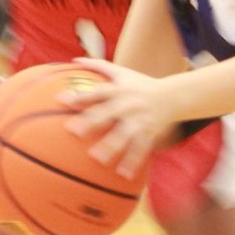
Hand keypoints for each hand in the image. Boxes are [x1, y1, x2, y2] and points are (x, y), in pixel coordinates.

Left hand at [61, 59, 172, 178]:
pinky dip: (133, 161)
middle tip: (73, 132)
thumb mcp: (122, 72)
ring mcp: (140, 121)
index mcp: (119, 90)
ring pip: (124, 135)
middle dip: (92, 122)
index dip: (80, 95)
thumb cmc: (140, 84)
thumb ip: (98, 66)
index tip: (61, 100)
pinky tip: (123, 174)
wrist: (172, 96)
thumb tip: (74, 59)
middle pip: (108, 113)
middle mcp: (128, 105)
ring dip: (112, 146)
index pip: (97, 92)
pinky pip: (140, 149)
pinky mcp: (149, 134)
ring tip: (97, 159)